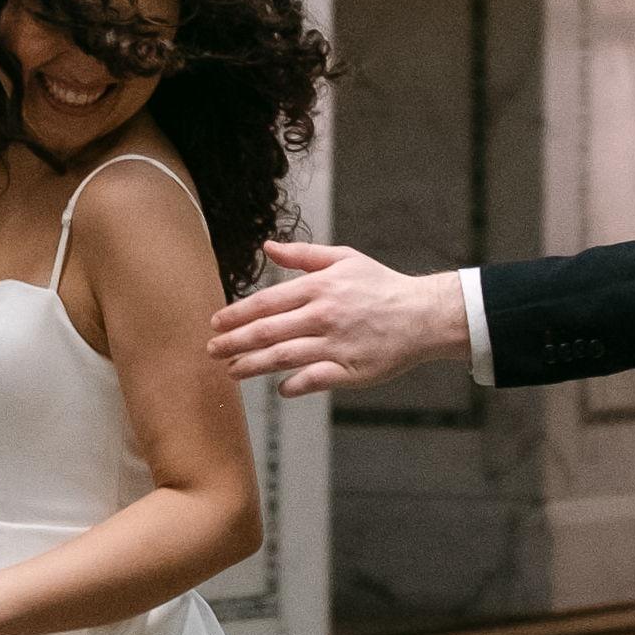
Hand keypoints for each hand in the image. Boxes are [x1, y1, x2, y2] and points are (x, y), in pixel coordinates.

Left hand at [212, 239, 462, 398]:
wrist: (422, 315)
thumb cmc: (380, 285)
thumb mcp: (343, 259)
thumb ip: (302, 255)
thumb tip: (267, 246)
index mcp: (319, 287)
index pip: (266, 302)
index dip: (236, 314)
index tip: (215, 324)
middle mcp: (323, 316)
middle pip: (267, 331)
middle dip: (233, 342)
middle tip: (212, 350)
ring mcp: (335, 345)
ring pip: (282, 357)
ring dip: (252, 365)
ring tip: (232, 371)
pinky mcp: (350, 370)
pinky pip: (313, 380)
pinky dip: (293, 385)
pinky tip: (279, 388)